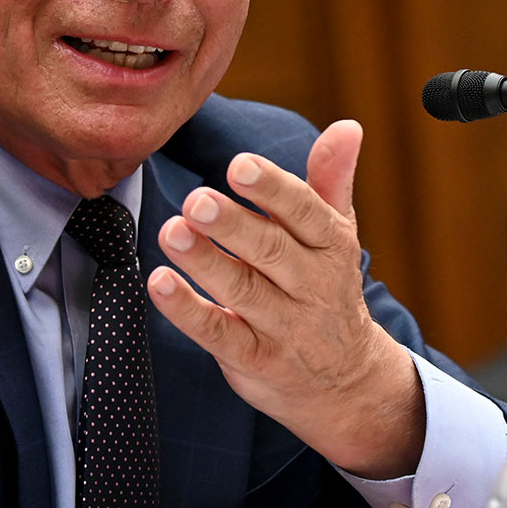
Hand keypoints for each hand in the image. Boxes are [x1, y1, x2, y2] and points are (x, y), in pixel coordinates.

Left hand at [145, 120, 423, 477]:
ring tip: (171, 231)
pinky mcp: (255, 361)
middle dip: (233, 225)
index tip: (239, 164)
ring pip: (243, 291)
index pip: (304, 212)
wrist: (346, 382)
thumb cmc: (327, 289)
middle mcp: (312, 286)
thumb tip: (347, 125)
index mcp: (330, 246)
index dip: (272, 188)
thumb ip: (331, 180)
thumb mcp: (336, 234)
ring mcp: (284, 327)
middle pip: (271, 251)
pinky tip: (159, 283)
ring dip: (204, 262)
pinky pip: (219, 335)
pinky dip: (188, 310)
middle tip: (196, 200)